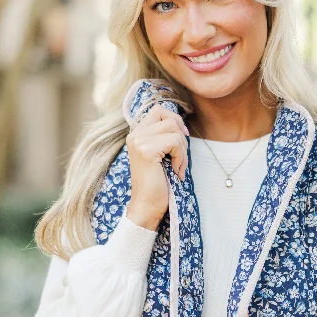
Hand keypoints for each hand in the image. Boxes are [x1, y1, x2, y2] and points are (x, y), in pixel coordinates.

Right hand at [125, 103, 188, 229]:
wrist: (147, 206)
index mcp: (136, 134)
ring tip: (177, 167)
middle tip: (181, 154)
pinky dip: (181, 157)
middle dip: (181, 133)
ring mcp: (139, 142)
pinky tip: (176, 171)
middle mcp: (135, 135)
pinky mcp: (146, 151)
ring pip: (173, 128)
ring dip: (182, 149)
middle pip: (167, 116)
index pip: (158, 110)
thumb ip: (164, 138)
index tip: (182, 138)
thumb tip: (181, 123)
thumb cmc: (157, 184)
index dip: (175, 120)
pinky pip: (174, 142)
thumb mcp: (161, 155)